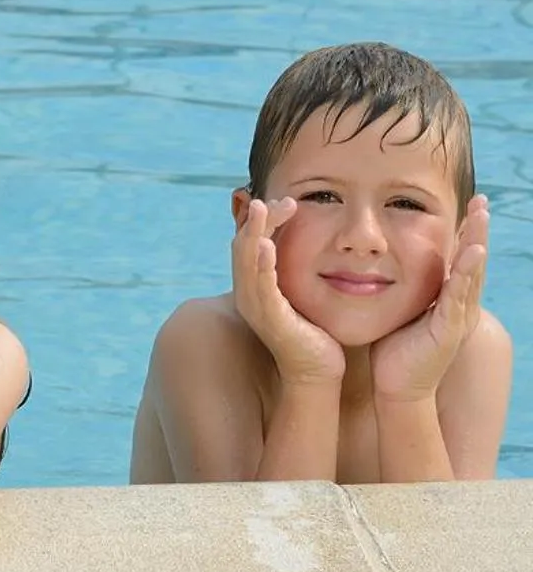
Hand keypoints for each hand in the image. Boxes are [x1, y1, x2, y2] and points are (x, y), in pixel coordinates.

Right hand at [232, 197, 344, 384]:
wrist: (320, 373)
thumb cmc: (318, 332)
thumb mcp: (308, 292)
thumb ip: (308, 268)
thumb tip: (328, 239)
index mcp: (258, 284)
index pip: (253, 241)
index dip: (267, 219)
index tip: (289, 201)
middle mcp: (250, 292)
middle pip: (243, 245)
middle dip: (259, 219)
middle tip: (280, 198)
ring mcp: (256, 306)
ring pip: (246, 261)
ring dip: (253, 233)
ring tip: (262, 209)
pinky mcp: (270, 319)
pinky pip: (261, 287)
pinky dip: (261, 264)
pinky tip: (267, 245)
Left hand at [372, 196, 488, 402]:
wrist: (398, 386)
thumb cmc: (395, 348)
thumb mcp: (401, 309)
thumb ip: (402, 287)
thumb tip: (384, 260)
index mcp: (448, 298)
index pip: (458, 259)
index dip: (464, 233)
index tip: (469, 205)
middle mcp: (459, 305)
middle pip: (471, 261)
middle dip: (477, 230)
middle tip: (482, 201)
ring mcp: (458, 317)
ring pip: (470, 274)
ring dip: (476, 244)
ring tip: (482, 217)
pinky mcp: (449, 330)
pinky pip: (458, 298)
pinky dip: (465, 275)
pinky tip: (472, 254)